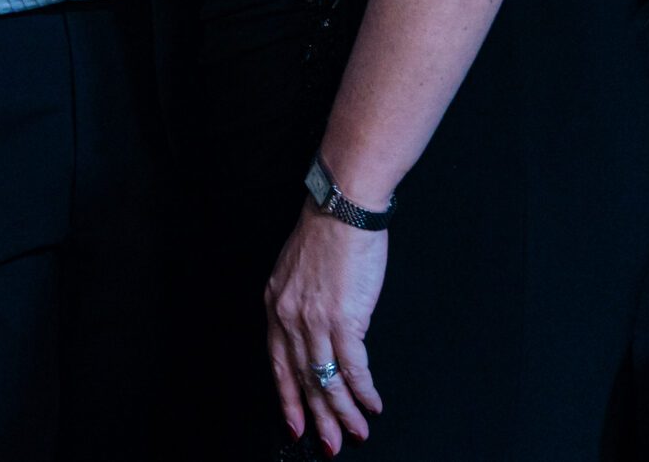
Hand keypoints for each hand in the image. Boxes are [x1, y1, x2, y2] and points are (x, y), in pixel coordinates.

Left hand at [266, 202, 387, 453]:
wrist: (342, 209)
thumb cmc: (326, 233)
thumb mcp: (297, 272)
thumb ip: (300, 305)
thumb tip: (315, 335)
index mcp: (275, 305)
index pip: (277, 364)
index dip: (288, 398)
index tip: (295, 424)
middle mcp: (289, 317)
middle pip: (302, 380)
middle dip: (318, 417)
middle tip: (330, 444)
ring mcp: (315, 321)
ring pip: (328, 381)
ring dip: (344, 413)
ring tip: (357, 432)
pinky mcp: (344, 320)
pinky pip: (353, 369)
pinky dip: (364, 391)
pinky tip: (372, 404)